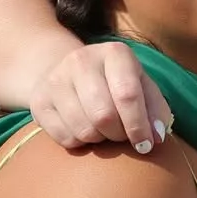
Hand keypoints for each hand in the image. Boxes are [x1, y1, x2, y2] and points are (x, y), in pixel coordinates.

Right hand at [30, 41, 172, 152]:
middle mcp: (82, 60)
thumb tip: (157, 136)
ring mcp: (56, 80)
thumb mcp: (141, 86)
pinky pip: (63, 138)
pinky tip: (84, 130)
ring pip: (83, 129)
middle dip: (119, 134)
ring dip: (99, 139)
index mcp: (115, 53)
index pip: (127, 94)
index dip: (139, 125)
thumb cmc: (116, 82)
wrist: (68, 72)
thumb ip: (155, 109)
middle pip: (104, 115)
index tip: (147, 144)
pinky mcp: (39, 101)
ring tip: (104, 130)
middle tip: (123, 135)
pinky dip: (79, 143)